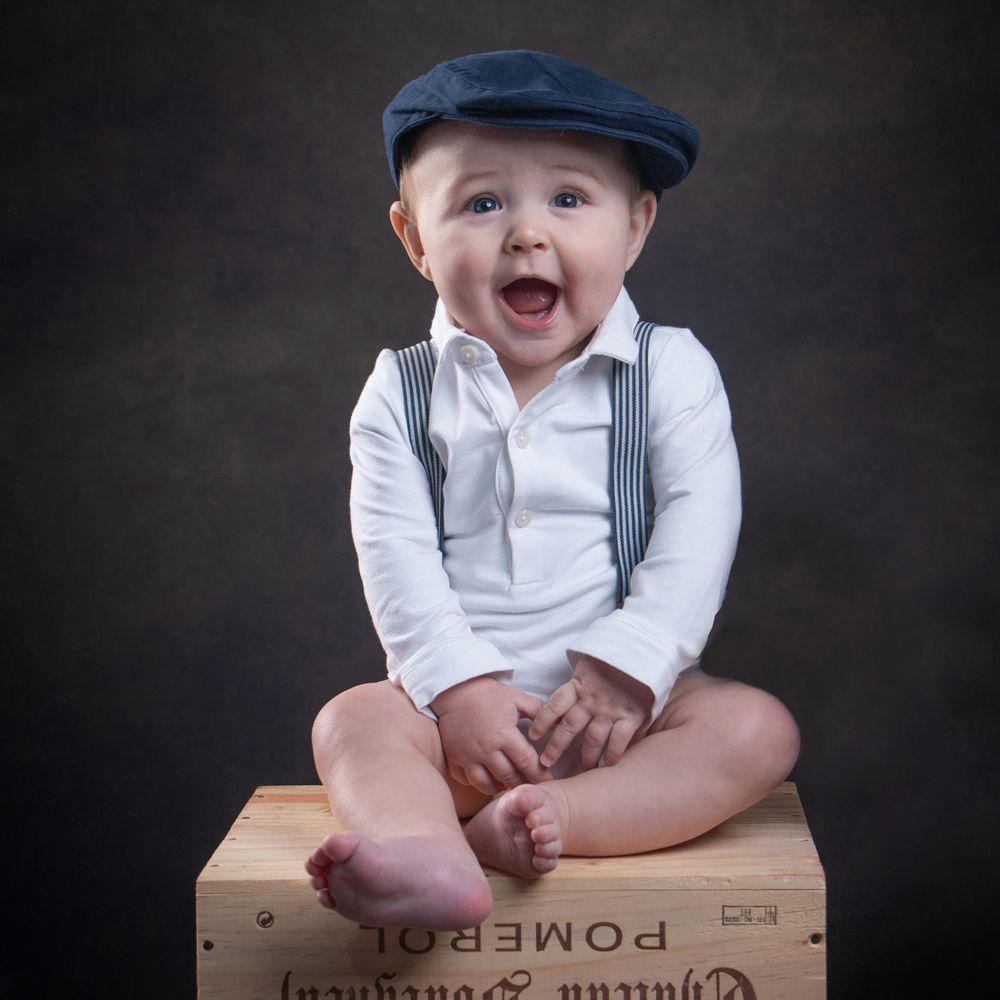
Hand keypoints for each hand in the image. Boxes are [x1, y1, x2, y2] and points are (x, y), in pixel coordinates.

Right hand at [432, 677, 549, 794]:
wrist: (455, 690)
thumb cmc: (488, 694)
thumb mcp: (516, 698)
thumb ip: (537, 710)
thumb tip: (558, 721)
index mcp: (504, 734)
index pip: (527, 762)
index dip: (540, 774)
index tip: (549, 781)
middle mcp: (486, 749)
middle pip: (509, 777)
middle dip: (523, 783)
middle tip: (531, 786)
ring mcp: (468, 756)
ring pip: (487, 784)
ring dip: (500, 787)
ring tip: (509, 784)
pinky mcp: (454, 758)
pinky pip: (466, 781)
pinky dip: (477, 784)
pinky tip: (487, 780)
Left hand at [528, 656, 653, 769]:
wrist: (643, 652)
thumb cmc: (612, 664)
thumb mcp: (589, 668)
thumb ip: (576, 688)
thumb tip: (559, 708)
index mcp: (579, 685)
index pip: (554, 704)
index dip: (542, 721)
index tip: (533, 736)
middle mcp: (592, 698)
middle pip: (569, 726)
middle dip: (556, 746)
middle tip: (546, 763)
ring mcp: (612, 707)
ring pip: (593, 737)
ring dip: (586, 756)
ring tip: (583, 769)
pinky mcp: (632, 714)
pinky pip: (619, 739)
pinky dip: (613, 754)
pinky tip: (609, 765)